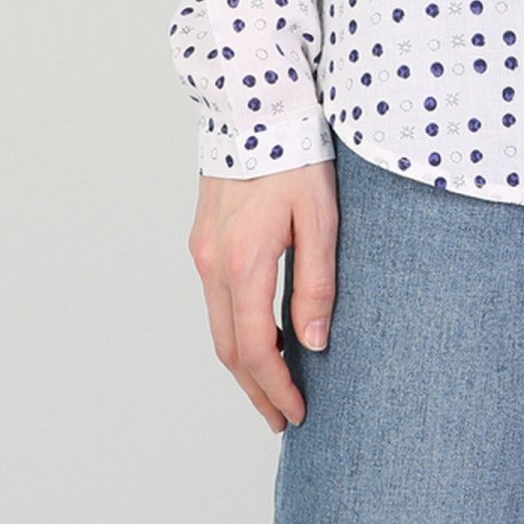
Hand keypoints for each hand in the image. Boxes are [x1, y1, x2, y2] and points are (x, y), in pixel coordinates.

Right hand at [188, 161, 337, 431]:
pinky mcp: (203, 239)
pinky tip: (261, 336)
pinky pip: (216, 301)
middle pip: (228, 349)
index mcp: (243, 264)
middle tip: (282, 418)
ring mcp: (202, 252)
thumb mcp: (321, 219)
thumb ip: (317, 284)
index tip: (296, 414)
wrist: (254, 106)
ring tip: (275, 386)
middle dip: (256, 389)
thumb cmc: (295, 155)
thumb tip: (313, 344)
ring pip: (218, 327)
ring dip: (244, 362)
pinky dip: (236, 330)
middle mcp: (213, 264)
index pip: (255, 349)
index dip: (275, 388)